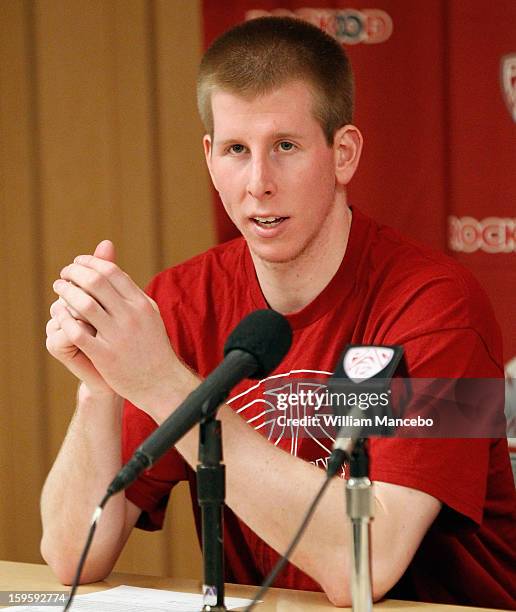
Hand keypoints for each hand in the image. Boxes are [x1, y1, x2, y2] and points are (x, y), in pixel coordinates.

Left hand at [50, 242, 192, 415]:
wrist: (160, 381)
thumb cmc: (152, 345)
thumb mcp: (148, 313)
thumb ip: (130, 290)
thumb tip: (111, 266)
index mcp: (141, 304)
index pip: (111, 271)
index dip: (90, 262)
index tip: (78, 263)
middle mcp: (131, 316)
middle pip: (95, 282)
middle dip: (74, 273)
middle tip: (64, 274)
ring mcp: (117, 337)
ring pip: (84, 304)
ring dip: (66, 292)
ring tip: (59, 288)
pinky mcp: (105, 356)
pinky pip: (77, 332)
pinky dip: (64, 318)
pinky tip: (58, 313)